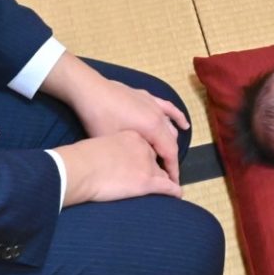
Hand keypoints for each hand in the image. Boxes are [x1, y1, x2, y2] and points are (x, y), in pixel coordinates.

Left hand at [43, 54, 187, 183]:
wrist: (90, 90)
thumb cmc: (99, 119)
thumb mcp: (116, 142)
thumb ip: (135, 154)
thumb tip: (146, 166)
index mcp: (152, 128)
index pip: (170, 153)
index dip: (173, 170)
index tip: (174, 184)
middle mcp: (158, 116)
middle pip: (172, 142)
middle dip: (170, 159)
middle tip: (164, 175)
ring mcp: (154, 105)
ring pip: (170, 127)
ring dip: (170, 142)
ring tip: (165, 157)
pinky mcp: (147, 98)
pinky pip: (168, 109)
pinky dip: (177, 117)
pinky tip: (183, 124)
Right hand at [55, 132, 182, 205]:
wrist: (81, 168)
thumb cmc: (82, 158)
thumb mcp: (100, 145)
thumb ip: (110, 150)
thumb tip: (107, 160)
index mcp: (132, 137)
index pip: (145, 147)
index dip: (145, 158)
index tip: (143, 165)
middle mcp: (144, 148)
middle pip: (156, 160)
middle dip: (156, 169)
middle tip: (156, 178)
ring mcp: (147, 165)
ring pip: (163, 174)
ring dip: (166, 181)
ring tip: (169, 188)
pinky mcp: (147, 181)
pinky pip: (168, 187)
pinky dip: (174, 191)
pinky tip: (178, 195)